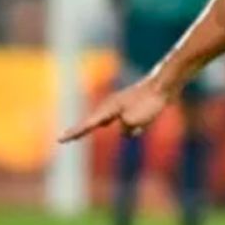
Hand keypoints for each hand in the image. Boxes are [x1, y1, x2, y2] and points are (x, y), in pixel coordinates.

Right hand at [58, 79, 176, 142]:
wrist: (164, 85)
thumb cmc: (148, 102)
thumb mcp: (134, 122)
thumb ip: (125, 130)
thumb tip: (126, 131)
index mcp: (108, 110)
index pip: (87, 125)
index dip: (74, 134)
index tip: (59, 140)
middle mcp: (111, 108)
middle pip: (95, 123)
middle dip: (82, 131)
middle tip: (64, 138)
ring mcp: (122, 107)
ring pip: (124, 128)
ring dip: (128, 127)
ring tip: (138, 116)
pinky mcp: (133, 109)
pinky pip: (135, 124)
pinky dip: (141, 124)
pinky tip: (149, 116)